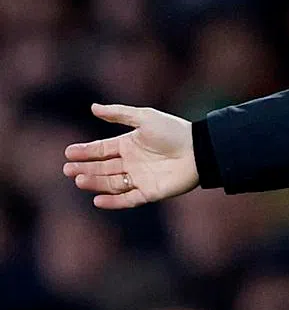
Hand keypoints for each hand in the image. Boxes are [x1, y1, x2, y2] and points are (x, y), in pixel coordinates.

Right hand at [63, 104, 198, 208]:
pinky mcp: (150, 192)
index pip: (102, 150)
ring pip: (111, 183)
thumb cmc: (173, 131)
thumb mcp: (144, 118)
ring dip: (95, 183)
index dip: (85, 152)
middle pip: (103, 168)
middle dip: (85, 169)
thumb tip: (93, 107)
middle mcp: (132, 162)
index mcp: (130, 145)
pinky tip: (97, 200)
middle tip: (68, 170)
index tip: (68, 153)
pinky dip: (113, 202)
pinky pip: (128, 199)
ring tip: (79, 180)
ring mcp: (140, 178)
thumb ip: (119, 114)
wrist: (199, 150)